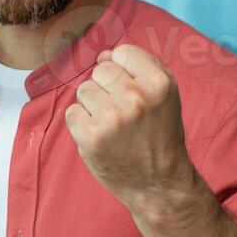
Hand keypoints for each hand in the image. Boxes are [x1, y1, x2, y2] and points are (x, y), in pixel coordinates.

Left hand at [64, 44, 198, 216]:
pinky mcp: (91, 136)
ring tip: (113, 126)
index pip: (122, 53)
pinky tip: (101, 136)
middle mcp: (136, 96)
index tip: (131, 89)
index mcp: (159, 82)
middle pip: (101, 70)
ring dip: (93, 106)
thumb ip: (139, 68)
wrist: (159, 184)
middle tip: (123, 113)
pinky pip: (72, 112)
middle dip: (107, 87)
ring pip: (84, 89)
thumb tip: (103, 55)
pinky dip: (82, 124)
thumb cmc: (160, 136)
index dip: (123, 70)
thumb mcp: (164, 97)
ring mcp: (111, 117)